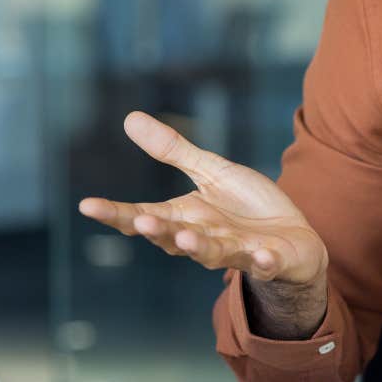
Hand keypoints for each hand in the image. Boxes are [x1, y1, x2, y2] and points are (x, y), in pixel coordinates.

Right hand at [78, 111, 328, 286]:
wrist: (293, 238)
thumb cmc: (247, 206)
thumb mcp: (210, 172)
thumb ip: (173, 150)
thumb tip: (129, 117)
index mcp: (185, 218)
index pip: (142, 216)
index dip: (116, 213)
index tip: (87, 205)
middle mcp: (204, 240)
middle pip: (173, 237)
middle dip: (157, 230)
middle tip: (139, 221)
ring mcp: (237, 253)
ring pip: (213, 253)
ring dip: (198, 248)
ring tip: (184, 238)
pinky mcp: (270, 261)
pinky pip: (265, 264)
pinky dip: (263, 262)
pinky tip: (262, 257)